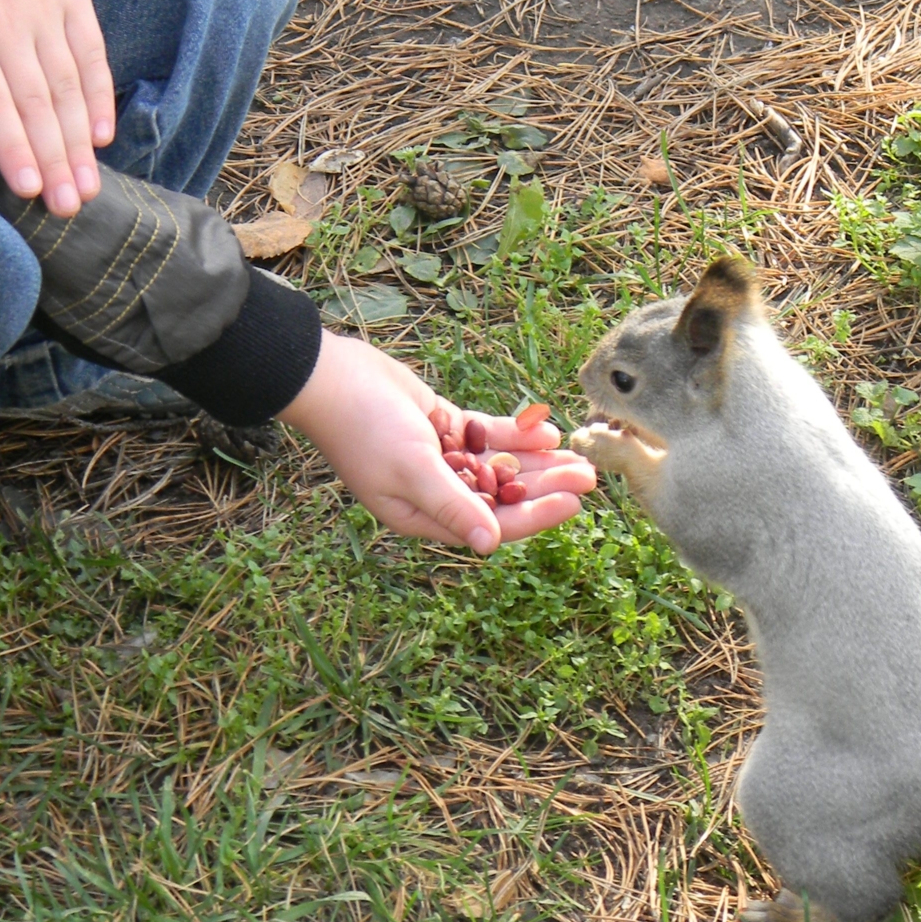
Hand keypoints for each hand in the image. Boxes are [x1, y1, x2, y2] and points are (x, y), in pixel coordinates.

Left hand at [0, 0, 114, 216]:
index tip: (27, 188)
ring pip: (68, 88)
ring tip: (87, 187)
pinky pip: (92, 56)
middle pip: (37, 104)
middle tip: (67, 207)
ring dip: (79, 142)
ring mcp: (48, 15)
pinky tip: (102, 136)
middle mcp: (11, 28)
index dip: (11, 147)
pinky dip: (100, 97)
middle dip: (53, 160)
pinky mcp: (75, 2)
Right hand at [281, 331, 595, 553]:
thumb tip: (489, 544)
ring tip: (578, 454)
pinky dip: (513, 435)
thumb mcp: (411, 469)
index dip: (535, 516)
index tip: (574, 503)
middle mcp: (434, 491)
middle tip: (590, 475)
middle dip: (545, 486)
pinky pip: (485, 436)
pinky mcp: (440, 427)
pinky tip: (545, 430)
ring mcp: (438, 458)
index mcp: (422, 515)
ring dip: (537, 462)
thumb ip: (453, 505)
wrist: (331, 377)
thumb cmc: (364, 428)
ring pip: (499, 466)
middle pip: (502, 496)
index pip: (491, 523)